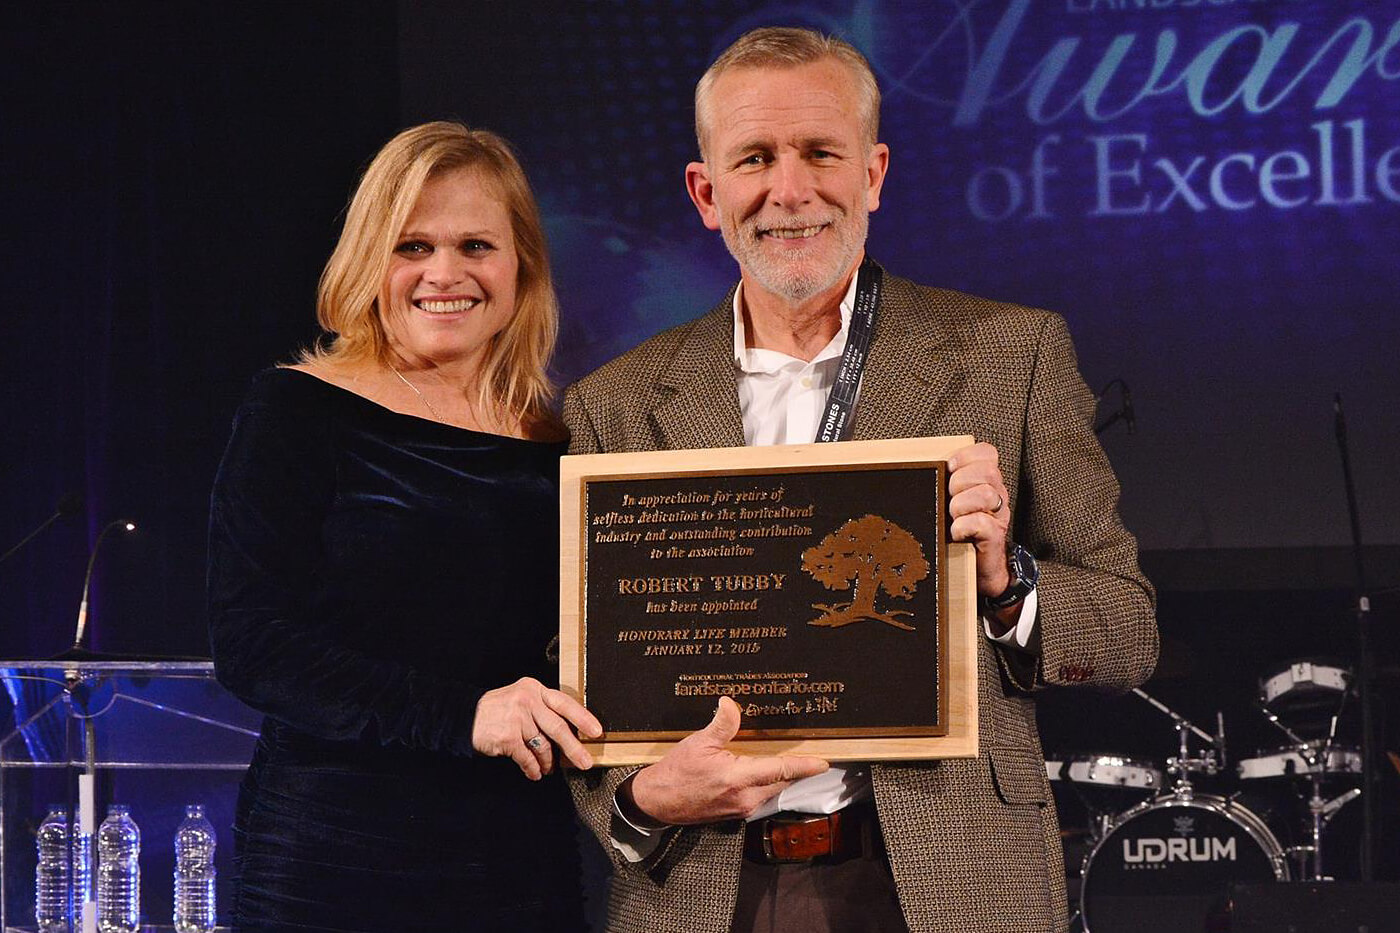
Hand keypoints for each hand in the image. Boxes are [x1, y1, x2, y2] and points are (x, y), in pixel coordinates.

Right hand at [472, 677, 602, 779]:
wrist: (465, 715)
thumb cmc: (499, 710)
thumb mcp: (522, 699)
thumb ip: (543, 710)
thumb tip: (570, 733)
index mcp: (535, 689)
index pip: (564, 703)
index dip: (583, 718)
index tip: (596, 731)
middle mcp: (527, 700)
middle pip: (557, 727)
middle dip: (574, 748)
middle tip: (585, 762)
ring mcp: (516, 718)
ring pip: (543, 745)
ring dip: (548, 761)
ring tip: (549, 768)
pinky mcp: (507, 737)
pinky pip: (527, 757)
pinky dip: (532, 768)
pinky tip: (534, 772)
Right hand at [629, 696, 828, 824]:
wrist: (657, 803)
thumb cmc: (675, 773)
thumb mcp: (697, 743)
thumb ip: (721, 724)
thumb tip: (730, 703)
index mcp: (736, 778)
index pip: (780, 770)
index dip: (804, 766)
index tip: (823, 762)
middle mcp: (744, 797)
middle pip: (782, 780)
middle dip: (794, 767)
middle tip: (807, 753)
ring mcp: (742, 808)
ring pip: (773, 788)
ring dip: (780, 774)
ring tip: (783, 757)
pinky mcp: (738, 813)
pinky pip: (762, 795)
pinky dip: (767, 782)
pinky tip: (762, 770)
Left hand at [947, 442, 1011, 596]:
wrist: (979, 567)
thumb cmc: (961, 530)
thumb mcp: (953, 501)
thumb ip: (947, 482)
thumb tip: (920, 467)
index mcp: (987, 481)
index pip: (987, 453)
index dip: (966, 456)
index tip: (949, 467)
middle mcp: (997, 495)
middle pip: (988, 472)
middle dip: (960, 482)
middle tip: (948, 498)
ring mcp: (998, 515)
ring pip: (987, 494)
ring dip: (961, 505)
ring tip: (952, 516)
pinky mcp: (994, 536)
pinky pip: (981, 523)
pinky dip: (963, 526)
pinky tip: (955, 533)